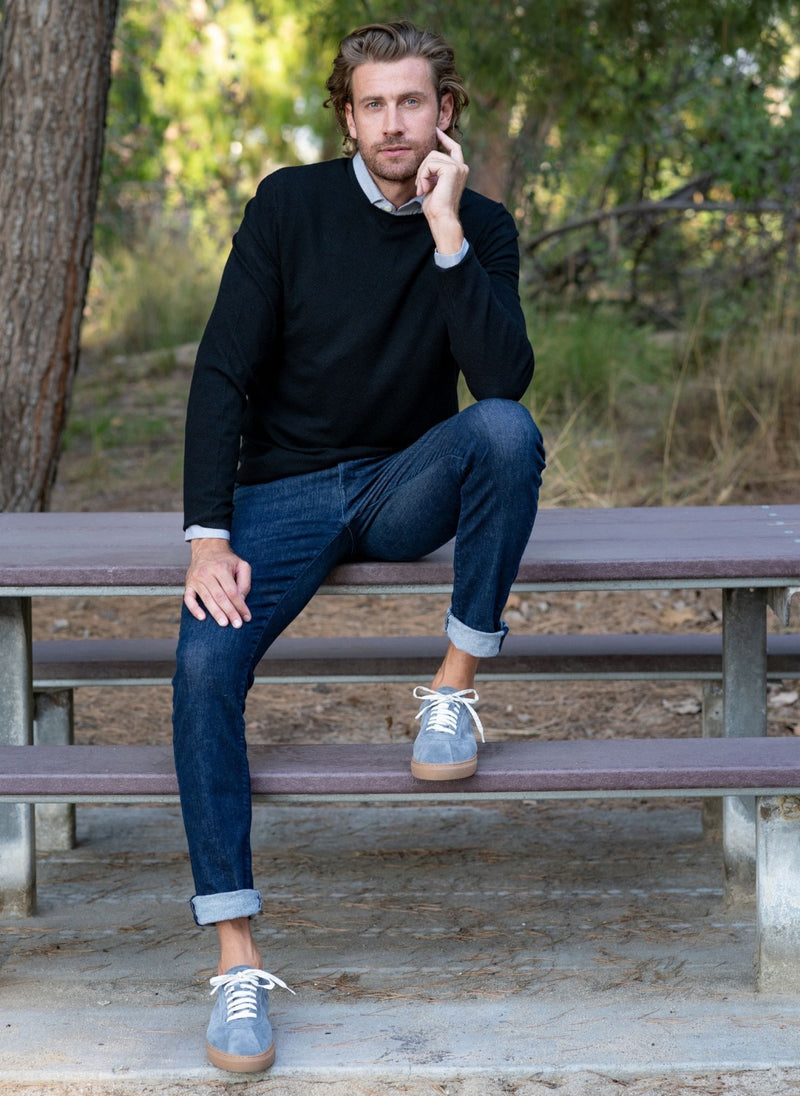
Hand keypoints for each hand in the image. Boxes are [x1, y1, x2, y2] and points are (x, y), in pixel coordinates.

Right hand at [183, 539, 251, 627]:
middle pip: (220, 597)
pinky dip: (194, 609)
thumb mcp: (241, 565)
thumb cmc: (227, 560)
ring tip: (224, 624)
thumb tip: (241, 600)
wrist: (207, 549)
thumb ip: (245, 582)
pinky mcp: (188, 584)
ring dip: (216, 613)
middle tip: (237, 625)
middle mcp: (207, 573)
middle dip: (230, 612)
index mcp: (221, 568)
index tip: (246, 617)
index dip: (240, 605)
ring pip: (207, 599)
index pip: (232, 591)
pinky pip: (188, 599)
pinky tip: (202, 618)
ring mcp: (196, 579)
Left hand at [416, 128, 468, 253]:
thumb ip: (433, 173)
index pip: (453, 148)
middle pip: (435, 152)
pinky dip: (423, 175)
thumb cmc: (436, 208)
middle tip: (420, 186)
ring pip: (431, 157)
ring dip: (422, 173)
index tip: (435, 130)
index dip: (444, 138)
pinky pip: (430, 163)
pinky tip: (425, 188)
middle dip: (423, 168)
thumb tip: (426, 163)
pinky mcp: (452, 169)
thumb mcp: (433, 186)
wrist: (442, 219)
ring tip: (423, 189)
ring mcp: (458, 167)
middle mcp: (461, 167)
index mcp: (459, 170)